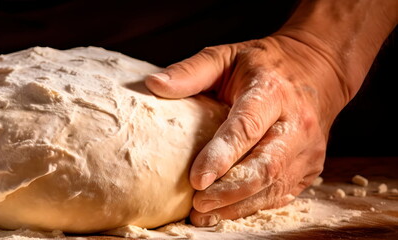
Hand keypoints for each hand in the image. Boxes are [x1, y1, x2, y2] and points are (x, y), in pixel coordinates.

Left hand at [145, 35, 343, 225]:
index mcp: (272, 92)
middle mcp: (297, 123)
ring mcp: (308, 149)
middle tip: (197, 204)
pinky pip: (281, 194)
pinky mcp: (310, 168)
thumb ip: (190, 72)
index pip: (247, 128)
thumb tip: (152, 84)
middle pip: (266, 165)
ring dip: (237, 205)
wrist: (318, 69)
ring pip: (274, 186)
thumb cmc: (263, 65)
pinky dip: (252, 207)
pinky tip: (224, 212)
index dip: (222, 156)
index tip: (196, 179)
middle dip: (230, 190)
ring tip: (203, 214)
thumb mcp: (225, 56)